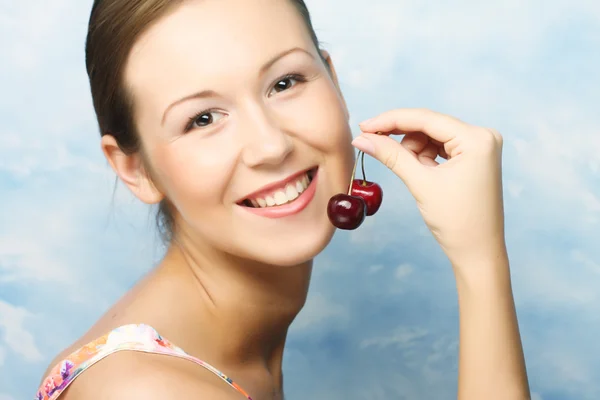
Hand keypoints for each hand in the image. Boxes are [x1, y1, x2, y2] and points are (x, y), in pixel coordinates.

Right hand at [352, 108, 505, 265]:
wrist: (477, 252)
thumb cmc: (457, 221)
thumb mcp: (421, 183)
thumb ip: (391, 155)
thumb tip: (361, 138)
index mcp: (477, 138)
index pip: (426, 119)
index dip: (391, 120)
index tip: (364, 126)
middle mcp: (483, 136)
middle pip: (430, 125)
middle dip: (402, 137)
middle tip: (373, 144)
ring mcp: (480, 148)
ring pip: (433, 137)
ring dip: (413, 150)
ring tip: (410, 173)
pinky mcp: (474, 159)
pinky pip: (441, 148)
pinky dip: (424, 157)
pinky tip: (418, 172)